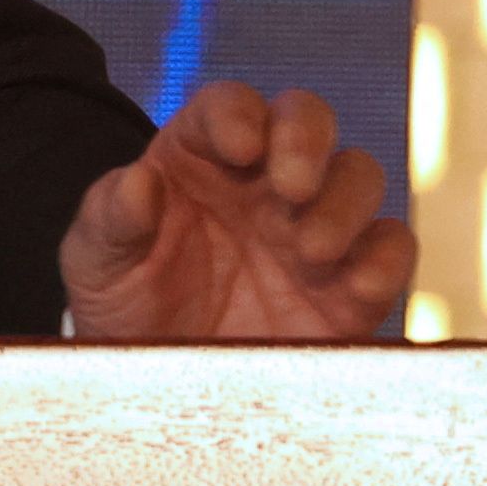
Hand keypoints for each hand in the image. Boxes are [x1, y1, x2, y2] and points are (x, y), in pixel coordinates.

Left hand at [59, 83, 416, 337]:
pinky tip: (355, 285)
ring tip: (309, 250)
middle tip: (290, 187)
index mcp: (200, 156)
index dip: (238, 113)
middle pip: (307, 120)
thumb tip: (137, 180)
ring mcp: (311, 228)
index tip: (238, 145)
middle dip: (307, 139)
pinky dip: (386, 260)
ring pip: (358, 176)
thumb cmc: (124, 300)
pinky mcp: (349, 287)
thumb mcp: (95, 259)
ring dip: (344, 202)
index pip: (229, 105)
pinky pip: (391, 251)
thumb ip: (111, 215)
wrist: (160, 380)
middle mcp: (263, 181)